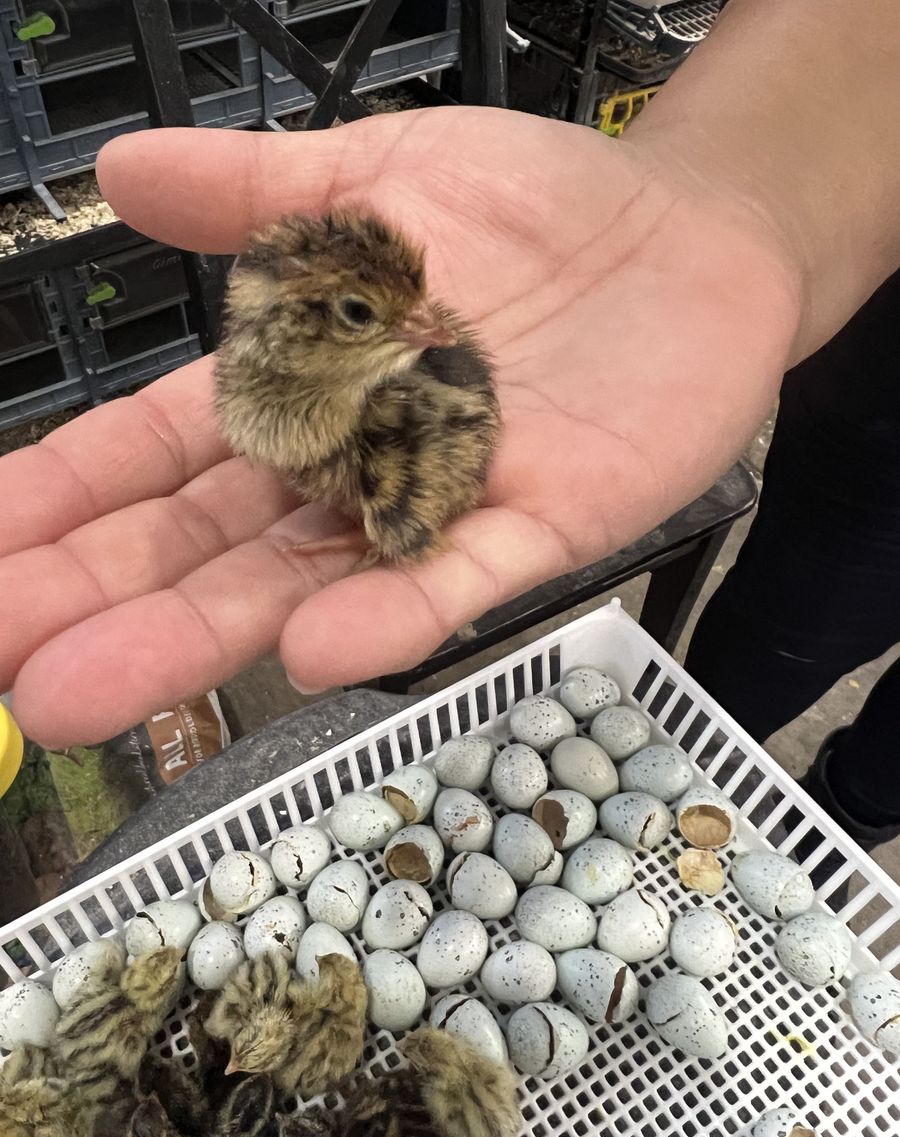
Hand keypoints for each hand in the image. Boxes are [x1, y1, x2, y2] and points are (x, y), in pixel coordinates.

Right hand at [1, 110, 799, 744]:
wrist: (691, 233)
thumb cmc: (538, 208)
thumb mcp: (381, 179)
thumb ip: (259, 195)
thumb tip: (123, 171)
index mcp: (300, 388)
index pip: (160, 457)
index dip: (68, 503)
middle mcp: (350, 465)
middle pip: (211, 547)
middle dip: (102, 602)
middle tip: (10, 665)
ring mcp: (436, 502)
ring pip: (305, 585)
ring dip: (201, 638)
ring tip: (87, 692)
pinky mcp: (534, 522)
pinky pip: (454, 578)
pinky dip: (387, 612)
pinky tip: (309, 653)